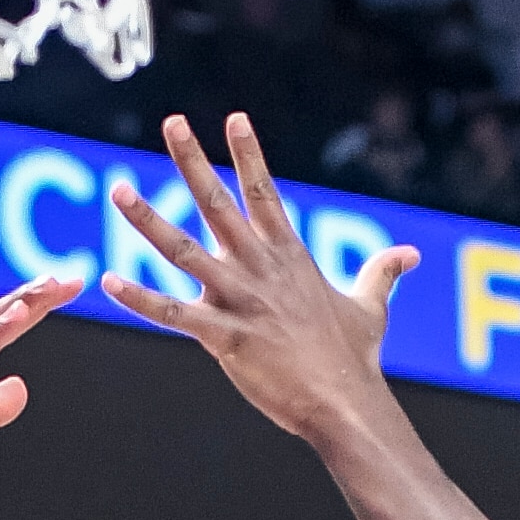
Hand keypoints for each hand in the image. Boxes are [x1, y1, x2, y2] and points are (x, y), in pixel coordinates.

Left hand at [104, 114, 413, 446]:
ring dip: (147, 219)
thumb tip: (411, 257)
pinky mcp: (225, 337)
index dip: (248, 153)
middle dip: (192, 160)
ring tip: (118, 189)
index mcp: (289, 255)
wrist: (346, 402)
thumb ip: (382, 273)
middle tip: (171, 122)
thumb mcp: (371, 306)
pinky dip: (138, 299)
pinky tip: (108, 281)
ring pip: (183, 249)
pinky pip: (172, 314)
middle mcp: (260, 268)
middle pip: (218, 202)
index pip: (264, 192)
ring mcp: (240, 299)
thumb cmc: (356, 359)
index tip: (232, 117)